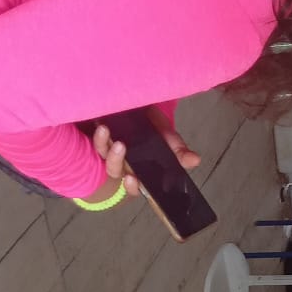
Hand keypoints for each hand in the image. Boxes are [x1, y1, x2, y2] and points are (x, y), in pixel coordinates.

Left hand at [86, 108, 200, 203]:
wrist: (138, 106)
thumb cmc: (153, 125)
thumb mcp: (168, 137)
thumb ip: (178, 150)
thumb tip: (195, 160)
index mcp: (139, 169)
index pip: (134, 186)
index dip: (132, 186)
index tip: (132, 179)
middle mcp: (122, 162)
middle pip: (115, 171)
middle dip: (115, 161)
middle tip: (121, 146)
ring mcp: (108, 150)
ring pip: (103, 154)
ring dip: (104, 145)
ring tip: (106, 130)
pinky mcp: (99, 137)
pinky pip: (96, 141)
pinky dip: (99, 135)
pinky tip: (103, 125)